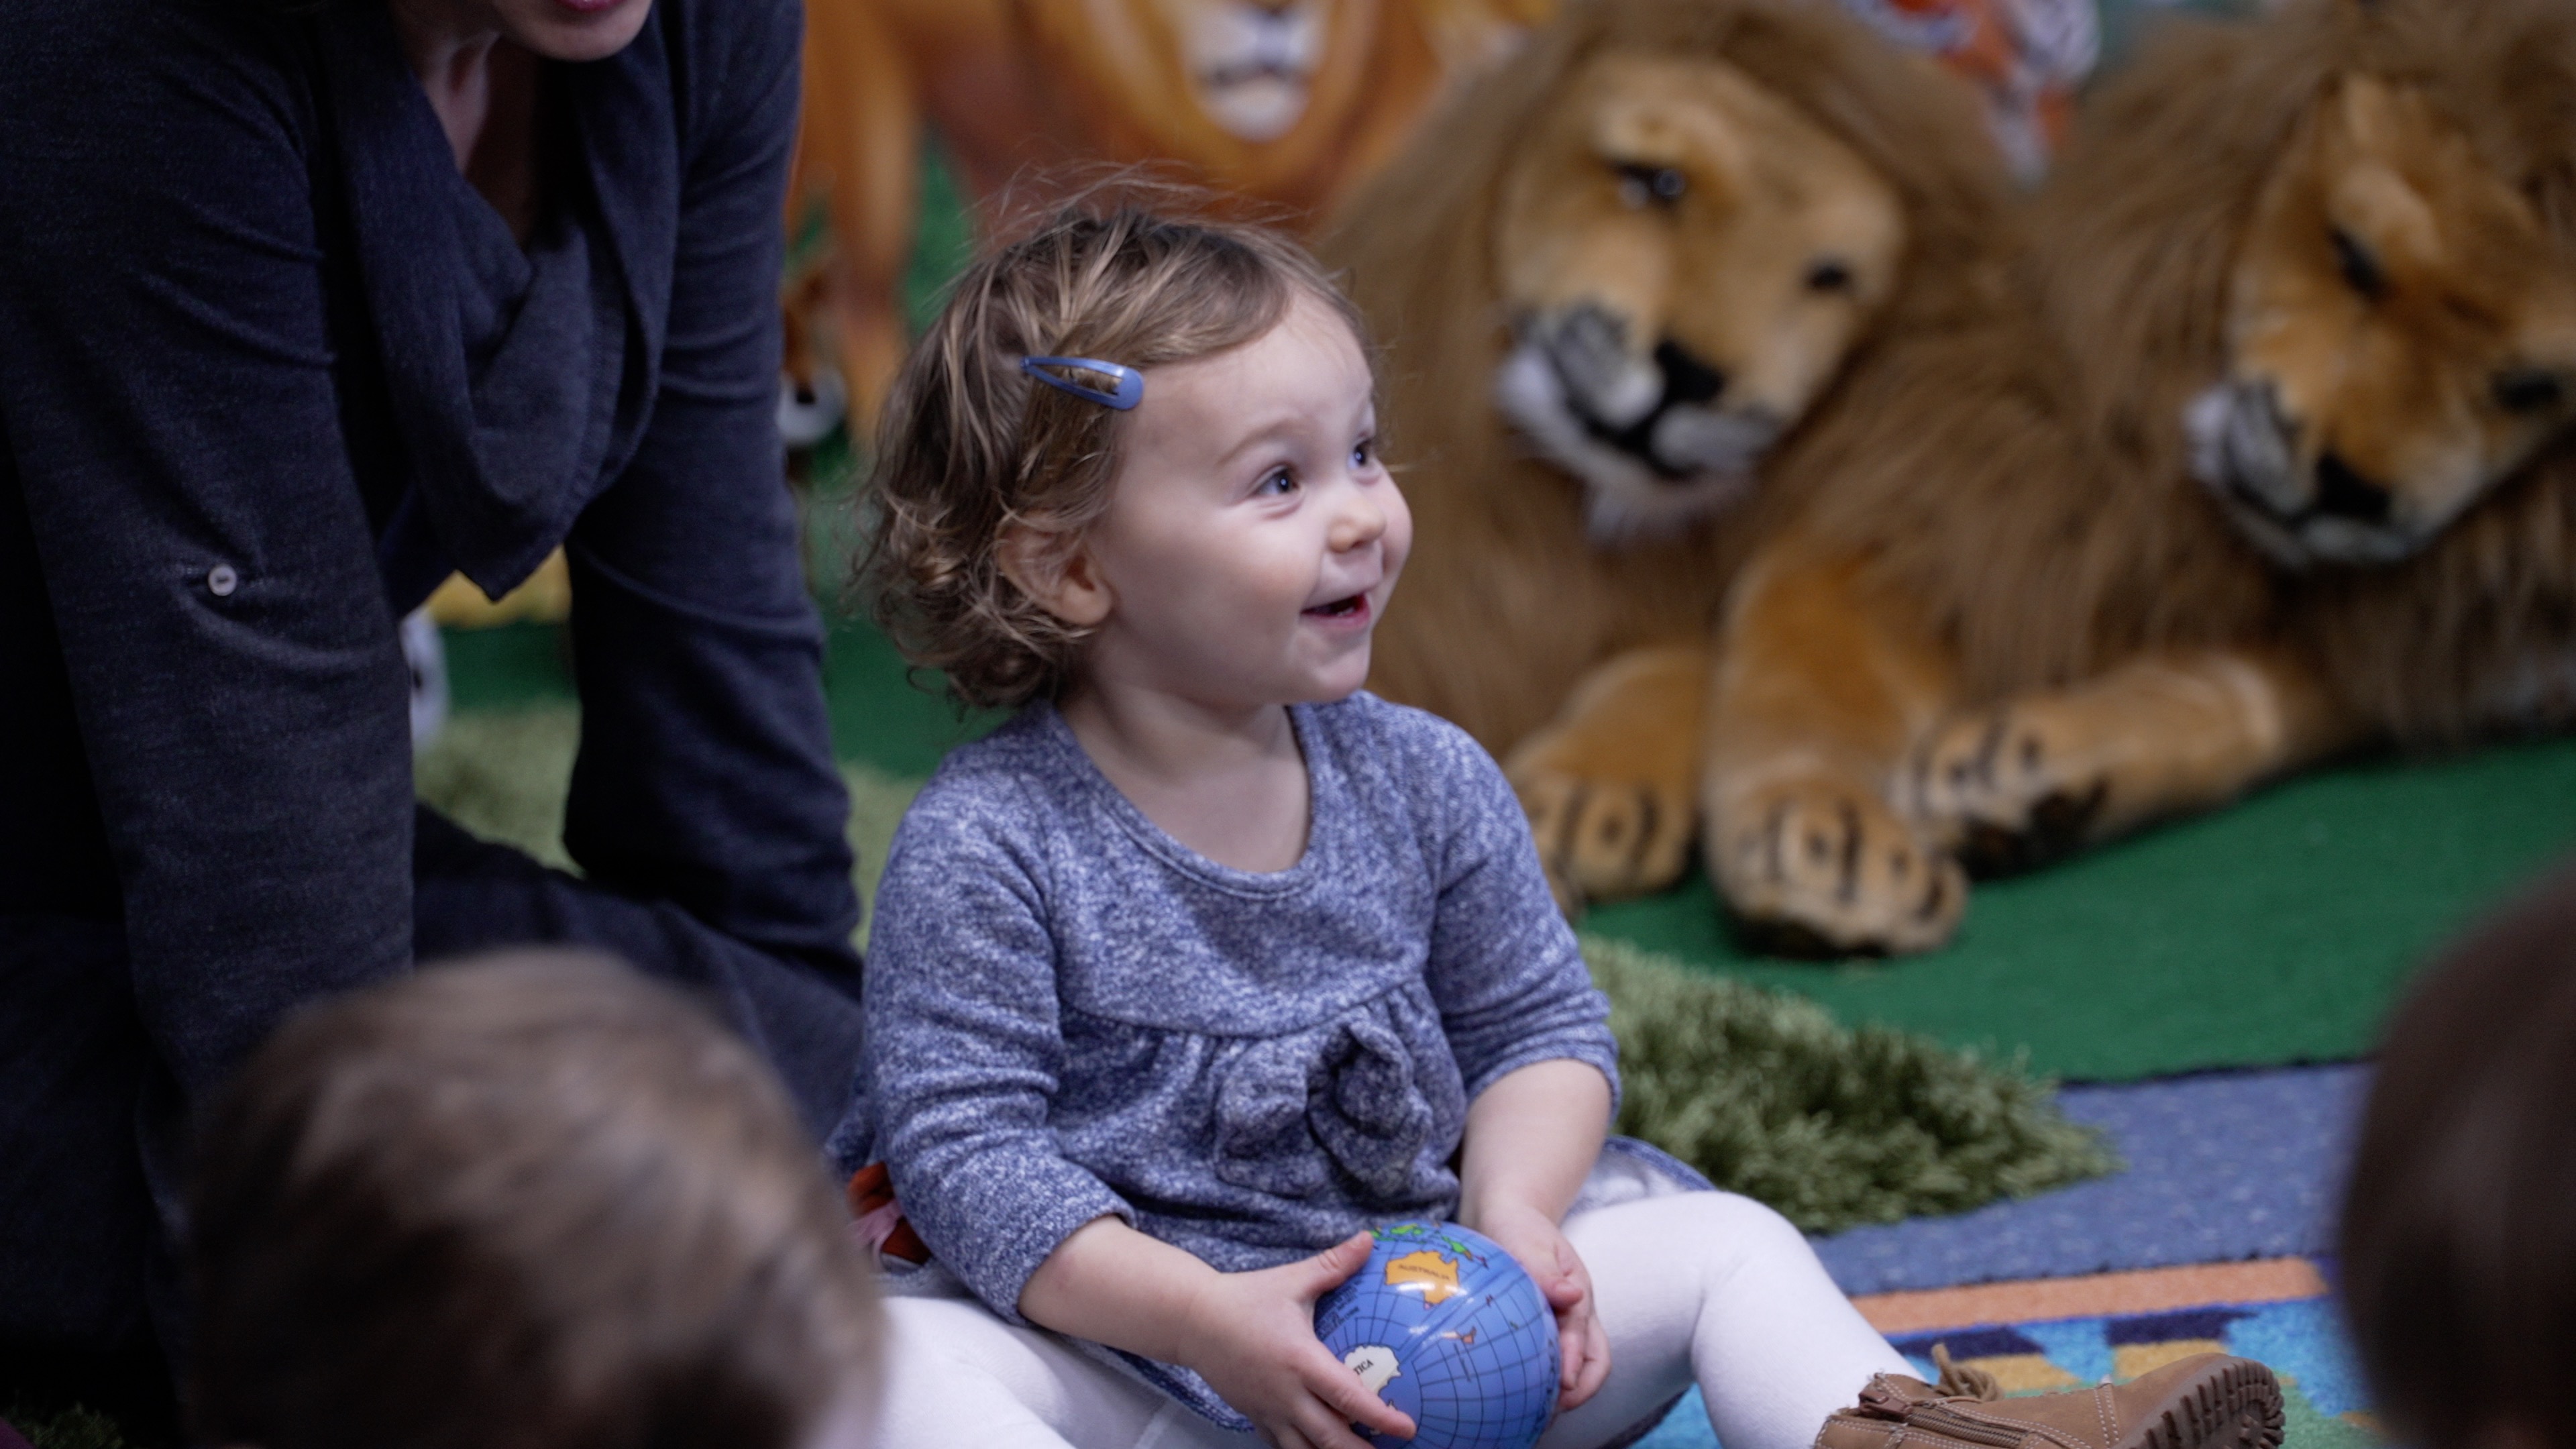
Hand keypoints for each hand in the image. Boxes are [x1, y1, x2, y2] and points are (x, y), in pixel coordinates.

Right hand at [1178, 1232, 1418, 1448]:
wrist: (1192, 1320)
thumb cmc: (1245, 1298)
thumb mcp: (1292, 1280)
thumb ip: (1333, 1265)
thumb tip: (1369, 1240)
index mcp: (1301, 1361)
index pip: (1348, 1397)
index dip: (1380, 1417)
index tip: (1407, 1428)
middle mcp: (1286, 1394)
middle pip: (1329, 1438)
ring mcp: (1268, 1411)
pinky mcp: (1254, 1416)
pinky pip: (1281, 1445)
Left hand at [1471, 1200, 1610, 1409]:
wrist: (1505, 1220)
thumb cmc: (1518, 1229)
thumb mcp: (1529, 1242)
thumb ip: (1545, 1270)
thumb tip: (1571, 1295)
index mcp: (1577, 1294)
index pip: (1584, 1335)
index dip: (1575, 1362)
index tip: (1562, 1385)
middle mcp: (1576, 1315)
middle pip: (1596, 1362)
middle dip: (1581, 1390)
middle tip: (1552, 1411)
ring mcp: (1563, 1326)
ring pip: (1578, 1368)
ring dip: (1563, 1393)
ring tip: (1534, 1415)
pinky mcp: (1543, 1334)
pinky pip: (1549, 1364)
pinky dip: (1541, 1384)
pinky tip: (1515, 1398)